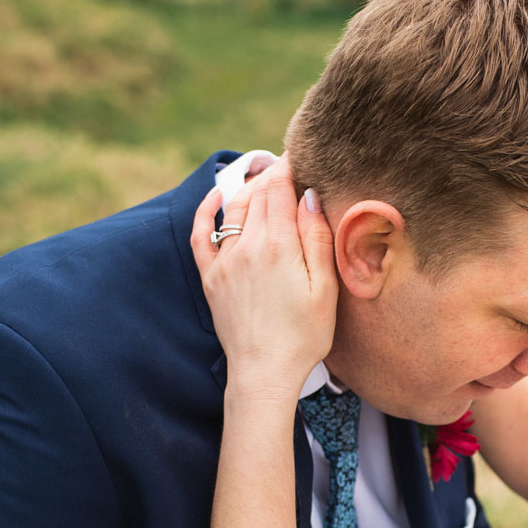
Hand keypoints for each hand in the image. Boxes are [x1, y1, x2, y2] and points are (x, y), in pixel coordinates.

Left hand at [190, 154, 336, 399]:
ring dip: (249, 188)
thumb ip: (316, 238)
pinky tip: (216, 196)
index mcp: (277, 245)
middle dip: (273, 174)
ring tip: (266, 178)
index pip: (280, 188)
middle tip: (290, 164)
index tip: (304, 154)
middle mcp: (246, 246)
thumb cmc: (303, 336)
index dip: (291, 166)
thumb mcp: (325, 288)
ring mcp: (224, 261)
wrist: (263, 373)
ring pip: (234, 208)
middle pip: (257, 194)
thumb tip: (308, 196)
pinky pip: (201, 234)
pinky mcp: (211, 277)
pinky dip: (207, 210)